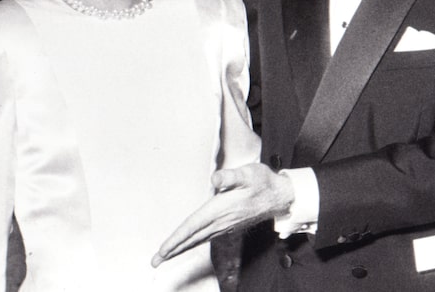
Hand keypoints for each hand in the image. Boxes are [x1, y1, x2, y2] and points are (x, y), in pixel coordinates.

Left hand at [151, 163, 293, 266]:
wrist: (280, 196)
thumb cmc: (263, 181)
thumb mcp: (248, 173)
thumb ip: (231, 176)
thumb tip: (215, 177)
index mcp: (221, 209)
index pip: (193, 226)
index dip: (177, 238)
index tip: (162, 250)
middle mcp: (221, 221)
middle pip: (192, 237)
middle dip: (173, 249)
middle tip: (155, 261)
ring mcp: (225, 225)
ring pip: (198, 239)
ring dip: (181, 247)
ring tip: (165, 256)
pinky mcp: (229, 226)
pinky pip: (206, 237)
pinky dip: (194, 243)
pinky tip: (189, 244)